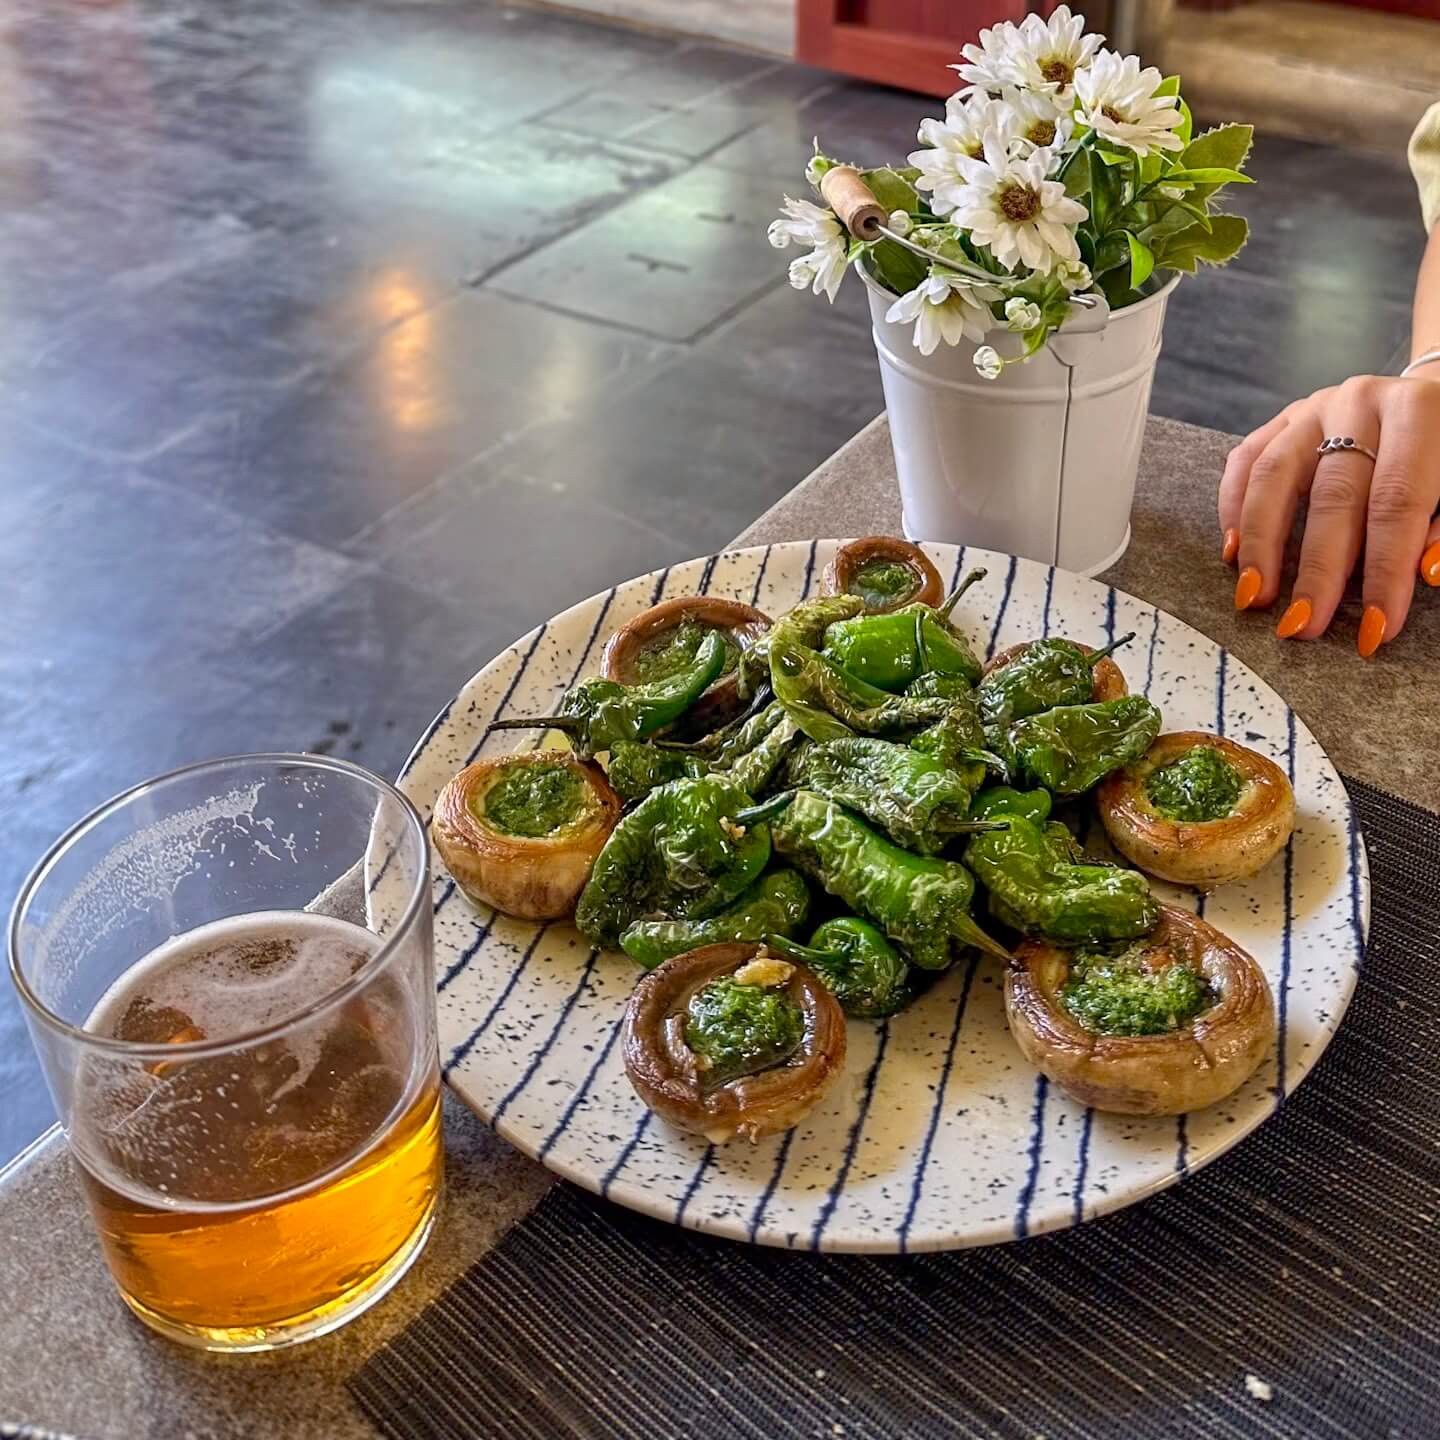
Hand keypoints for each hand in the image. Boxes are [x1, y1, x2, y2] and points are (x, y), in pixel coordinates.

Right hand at [1217, 374, 1439, 655]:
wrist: (1424, 406)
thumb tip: (1427, 572)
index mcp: (1419, 412)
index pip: (1398, 501)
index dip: (1386, 569)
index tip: (1374, 628)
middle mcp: (1360, 403)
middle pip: (1333, 495)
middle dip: (1318, 570)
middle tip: (1305, 625)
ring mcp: (1313, 409)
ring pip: (1273, 476)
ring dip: (1262, 545)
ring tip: (1256, 597)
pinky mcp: (1280, 420)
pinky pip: (1243, 462)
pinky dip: (1233, 510)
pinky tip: (1233, 553)